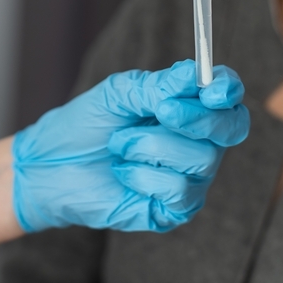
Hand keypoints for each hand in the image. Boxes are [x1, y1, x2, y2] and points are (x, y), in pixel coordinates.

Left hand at [12, 61, 249, 232]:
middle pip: (231, 127)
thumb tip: (194, 73)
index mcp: (188, 108)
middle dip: (199, 118)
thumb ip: (159, 85)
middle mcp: (198, 142)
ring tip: (119, 145)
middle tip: (162, 111)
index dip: (227, 90)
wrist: (50, 166)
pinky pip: (180, 189)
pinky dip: (143, 175)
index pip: (228, 96)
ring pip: (201, 158)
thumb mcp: (119, 93)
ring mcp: (190, 177)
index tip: (211, 90)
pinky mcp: (175, 209)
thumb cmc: (85, 126)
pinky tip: (123, 172)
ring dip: (150, 146)